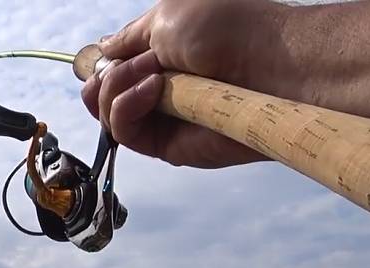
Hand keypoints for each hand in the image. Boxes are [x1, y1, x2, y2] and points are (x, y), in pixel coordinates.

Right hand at [81, 0, 286, 167]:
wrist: (269, 63)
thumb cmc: (229, 30)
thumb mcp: (165, 17)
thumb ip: (127, 38)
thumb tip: (101, 49)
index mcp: (161, 57)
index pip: (112, 69)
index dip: (100, 65)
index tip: (100, 58)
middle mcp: (159, 91)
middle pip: (102, 96)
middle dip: (105, 77)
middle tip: (129, 65)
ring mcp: (163, 120)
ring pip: (108, 116)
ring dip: (116, 90)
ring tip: (151, 75)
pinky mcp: (168, 147)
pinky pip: (125, 135)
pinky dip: (125, 110)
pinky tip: (152, 90)